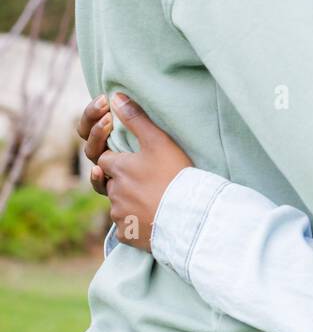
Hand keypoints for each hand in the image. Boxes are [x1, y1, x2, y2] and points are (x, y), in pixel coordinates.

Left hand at [76, 93, 191, 249]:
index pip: (106, 159)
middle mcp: (114, 192)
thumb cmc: (175, 175)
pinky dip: (136, 222)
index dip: (118, 159)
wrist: (188, 216)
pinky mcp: (127, 234)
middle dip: (123, 181)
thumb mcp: (159, 141)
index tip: (134, 160)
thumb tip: (115, 97)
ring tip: (155, 199)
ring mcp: (119, 215)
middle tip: (148, 180)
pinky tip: (154, 218)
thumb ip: (136, 118)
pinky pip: (126, 227)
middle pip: (111, 183)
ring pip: (119, 205)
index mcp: (119, 168)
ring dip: (130, 202)